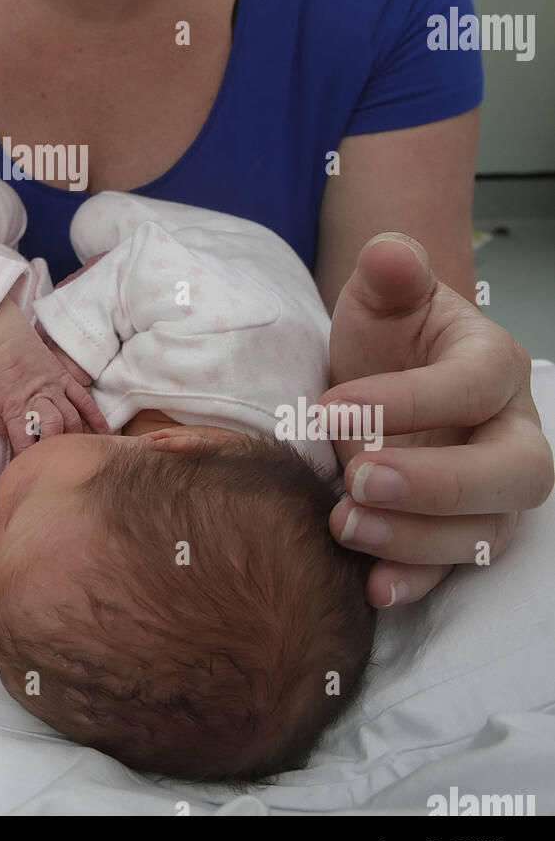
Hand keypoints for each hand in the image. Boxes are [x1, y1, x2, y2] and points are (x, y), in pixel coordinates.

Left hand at [0, 298, 108, 451]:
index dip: (29, 458)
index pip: (25, 441)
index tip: (32, 471)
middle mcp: (39, 400)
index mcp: (17, 409)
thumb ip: (4, 429)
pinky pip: (85, 400)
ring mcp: (56, 389)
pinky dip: (95, 417)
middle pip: (56, 426)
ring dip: (77, 436)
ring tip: (80, 452)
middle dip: (59, 447)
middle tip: (60, 461)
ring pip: (73, 416)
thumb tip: (16, 448)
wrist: (7, 344)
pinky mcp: (66, 380)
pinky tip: (102, 432)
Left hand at [321, 233, 552, 607]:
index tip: (330, 407)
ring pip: (487, 530)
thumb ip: (391, 270)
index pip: (472, 387)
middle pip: (511, 473)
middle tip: (359, 478)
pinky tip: (374, 587)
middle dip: (437, 484)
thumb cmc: (389, 331)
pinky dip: (418, 580)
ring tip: (344, 523)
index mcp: (495, 364)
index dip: (407, 400)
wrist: (381, 371)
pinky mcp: (462, 530)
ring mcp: (493, 490)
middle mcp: (512, 432)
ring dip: (417, 538)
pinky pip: (454, 567)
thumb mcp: (384, 294)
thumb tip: (389, 252)